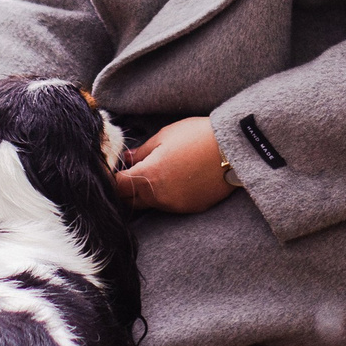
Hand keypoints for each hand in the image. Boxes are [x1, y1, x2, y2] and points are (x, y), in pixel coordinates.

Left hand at [113, 116, 234, 213]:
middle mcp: (159, 197)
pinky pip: (170, 205)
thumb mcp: (164, 136)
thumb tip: (126, 159)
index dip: (113, 178)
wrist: (233, 149)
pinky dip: (167, 196)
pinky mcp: (191, 208)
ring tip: (156, 174)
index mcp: (148, 176)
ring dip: (146, 193)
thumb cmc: (197, 136)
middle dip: (126, 189)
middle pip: (131, 201)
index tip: (114, 171)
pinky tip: (175, 180)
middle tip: (130, 173)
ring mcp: (176, 205)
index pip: (117, 187)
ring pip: (150, 204)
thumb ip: (141, 152)